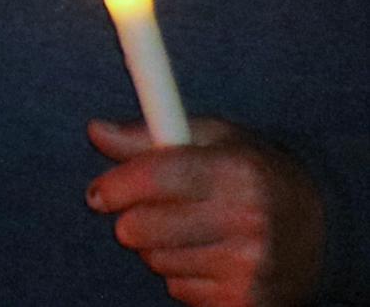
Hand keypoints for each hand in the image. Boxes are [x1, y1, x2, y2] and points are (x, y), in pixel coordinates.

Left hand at [87, 120, 324, 306]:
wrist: (323, 230)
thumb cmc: (255, 175)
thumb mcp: (214, 140)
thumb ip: (151, 136)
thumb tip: (97, 132)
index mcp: (237, 171)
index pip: (153, 178)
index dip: (115, 187)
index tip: (99, 194)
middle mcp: (247, 219)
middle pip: (142, 228)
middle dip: (133, 220)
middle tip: (150, 213)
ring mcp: (250, 265)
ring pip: (156, 261)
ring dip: (159, 249)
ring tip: (193, 233)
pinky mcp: (247, 301)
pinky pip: (178, 291)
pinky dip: (183, 277)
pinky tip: (210, 260)